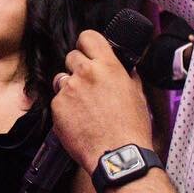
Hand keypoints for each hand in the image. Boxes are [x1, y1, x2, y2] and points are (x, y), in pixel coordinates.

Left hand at [51, 30, 153, 174]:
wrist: (117, 155)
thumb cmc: (131, 128)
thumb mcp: (137, 95)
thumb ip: (127, 76)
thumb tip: (125, 69)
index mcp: (107, 66)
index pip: (88, 37)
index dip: (87, 44)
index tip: (88, 51)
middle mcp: (85, 73)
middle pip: (72, 56)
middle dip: (78, 68)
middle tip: (88, 84)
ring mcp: (68, 90)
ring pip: (62, 78)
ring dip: (70, 87)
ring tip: (84, 106)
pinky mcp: (57, 107)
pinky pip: (57, 100)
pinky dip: (65, 107)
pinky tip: (78, 120)